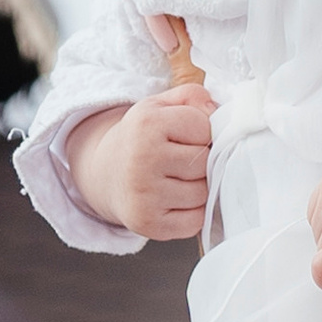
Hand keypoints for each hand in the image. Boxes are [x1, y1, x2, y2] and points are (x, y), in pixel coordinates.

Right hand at [67, 85, 213, 238]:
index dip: (202, 132)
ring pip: (203, 193)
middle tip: (180, 160)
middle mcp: (142, 159)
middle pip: (205, 162)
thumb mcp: (159, 106)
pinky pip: (195, 221)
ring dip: (198, 188)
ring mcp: (144, 195)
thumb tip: (217, 112)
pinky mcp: (148, 224)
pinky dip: (192, 213)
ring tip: (176, 179)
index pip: (205, 127)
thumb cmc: (141, 138)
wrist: (104, 174)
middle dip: (201, 161)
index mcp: (147, 124)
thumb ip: (191, 96)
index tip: (185, 136)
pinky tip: (174, 201)